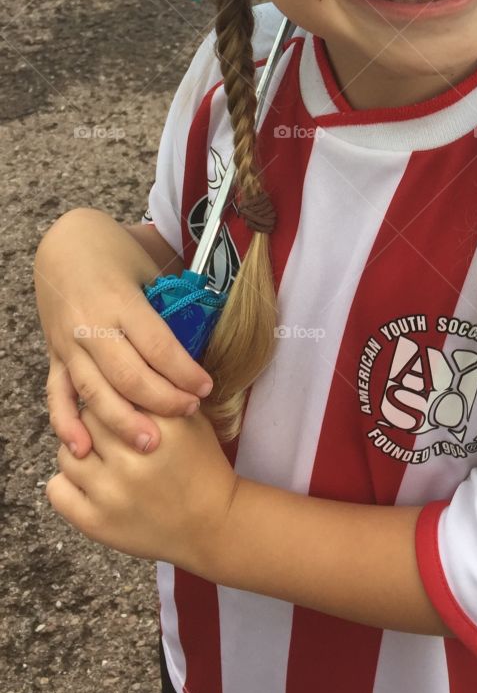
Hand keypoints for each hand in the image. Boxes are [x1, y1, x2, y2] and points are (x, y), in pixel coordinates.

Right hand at [35, 210, 212, 456]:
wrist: (66, 243)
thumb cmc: (118, 255)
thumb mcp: (148, 268)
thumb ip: (170, 303)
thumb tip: (206, 332)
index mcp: (122, 301)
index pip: (158, 345)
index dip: (184, 371)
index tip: (206, 387)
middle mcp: (92, 326)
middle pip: (129, 375)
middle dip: (162, 401)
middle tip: (189, 413)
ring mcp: (69, 344)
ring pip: (95, 391)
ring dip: (123, 421)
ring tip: (150, 445)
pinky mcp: (54, 355)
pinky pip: (57, 395)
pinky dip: (67, 424)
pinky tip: (82, 449)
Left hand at [45, 404, 237, 576]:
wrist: (210, 523)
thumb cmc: (201, 465)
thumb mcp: (193, 420)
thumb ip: (162, 396)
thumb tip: (124, 373)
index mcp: (162, 426)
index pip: (116, 392)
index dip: (116, 396)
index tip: (123, 405)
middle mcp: (134, 458)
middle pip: (88, 419)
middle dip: (97, 421)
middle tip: (109, 430)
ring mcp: (112, 492)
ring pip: (67, 452)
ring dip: (80, 450)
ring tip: (99, 456)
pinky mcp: (96, 522)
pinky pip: (56, 490)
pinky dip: (66, 483)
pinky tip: (87, 482)